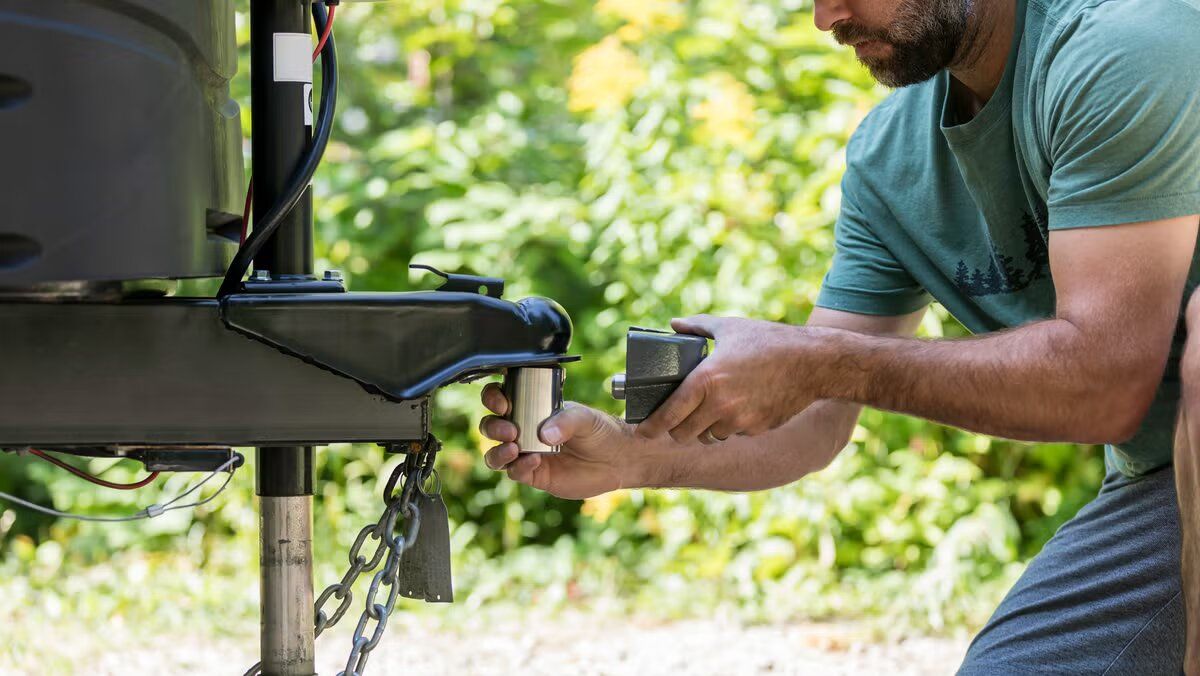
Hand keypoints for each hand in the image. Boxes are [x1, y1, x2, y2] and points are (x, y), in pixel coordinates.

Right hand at [478, 382, 645, 498]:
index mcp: (533, 408)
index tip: (502, 403)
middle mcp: (525, 430)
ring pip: (496, 453)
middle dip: (493, 426)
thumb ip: (566, 421)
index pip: (502, 398)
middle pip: (491, 426)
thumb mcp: (585, 418)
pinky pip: (515, 472)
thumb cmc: (601, 432)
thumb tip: (544, 434)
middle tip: (510, 430)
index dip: (494, 398)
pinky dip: (519, 467)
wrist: (618, 459)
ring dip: (497, 452)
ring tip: (514, 448)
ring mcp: (527, 453)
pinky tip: (535, 461)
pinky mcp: (534, 474)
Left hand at [637, 315, 827, 443]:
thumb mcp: (730, 327)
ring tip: (707, 412)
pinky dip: (728, 426)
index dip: (651, 427)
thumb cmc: (769, 341)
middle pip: (683, 434)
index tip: (642, 431)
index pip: (668, 414)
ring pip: (707, 436)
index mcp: (706, 380)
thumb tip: (674, 324)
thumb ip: (697, 326)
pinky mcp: (756, 429)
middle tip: (675, 421)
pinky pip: (732, 434)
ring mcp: (739, 421)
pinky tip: (736, 408)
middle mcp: (719, 405)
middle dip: (676, 430)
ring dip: (702, 429)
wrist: (812, 363)